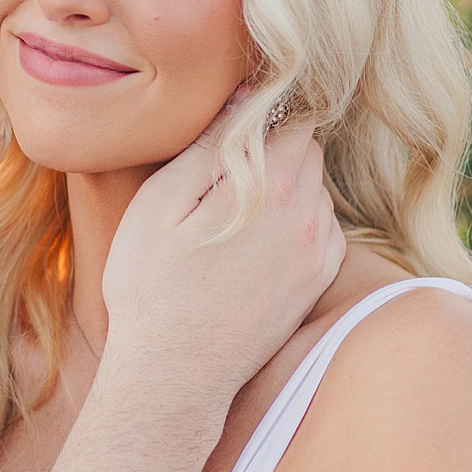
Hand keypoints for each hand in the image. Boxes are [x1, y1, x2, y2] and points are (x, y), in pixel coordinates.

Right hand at [98, 113, 344, 445]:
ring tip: (229, 217)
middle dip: (273, 151)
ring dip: (285, 190)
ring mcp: (318, 256)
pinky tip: (250, 247)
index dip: (261, 116)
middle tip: (219, 176)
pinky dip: (294, 226)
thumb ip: (209, 146)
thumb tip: (246, 95)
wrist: (173, 375)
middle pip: (309, 154)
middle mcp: (309, 219)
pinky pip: (321, 231)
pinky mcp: (315, 286)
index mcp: (273, 190)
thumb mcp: (161, 202)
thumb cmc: (151, 286)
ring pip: (315, 192)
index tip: (227, 131)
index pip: (293, 120)